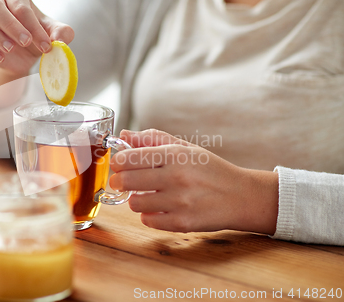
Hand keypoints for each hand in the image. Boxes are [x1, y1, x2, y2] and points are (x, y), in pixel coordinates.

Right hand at [0, 0, 73, 77]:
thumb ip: (62, 33)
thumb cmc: (37, 37)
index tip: (46, 45)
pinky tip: (1, 58)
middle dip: (11, 26)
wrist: (23, 57)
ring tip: (11, 49)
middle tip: (26, 42)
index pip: (21, 6)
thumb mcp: (53, 35)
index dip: (34, 27)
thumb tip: (61, 40)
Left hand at [109, 129, 278, 234]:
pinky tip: (159, 208)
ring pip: (134, 203)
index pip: (129, 158)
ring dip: (135, 199)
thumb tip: (124, 135)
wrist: (241, 196)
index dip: (117, 162)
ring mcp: (179, 202)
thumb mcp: (185, 147)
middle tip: (122, 181)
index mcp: (175, 154)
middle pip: (126, 181)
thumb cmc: (209, 169)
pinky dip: (149, 216)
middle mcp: (176, 177)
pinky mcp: (182, 223)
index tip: (119, 165)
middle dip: (118, 181)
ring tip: (146, 195)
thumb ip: (152, 139)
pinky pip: (148, 221)